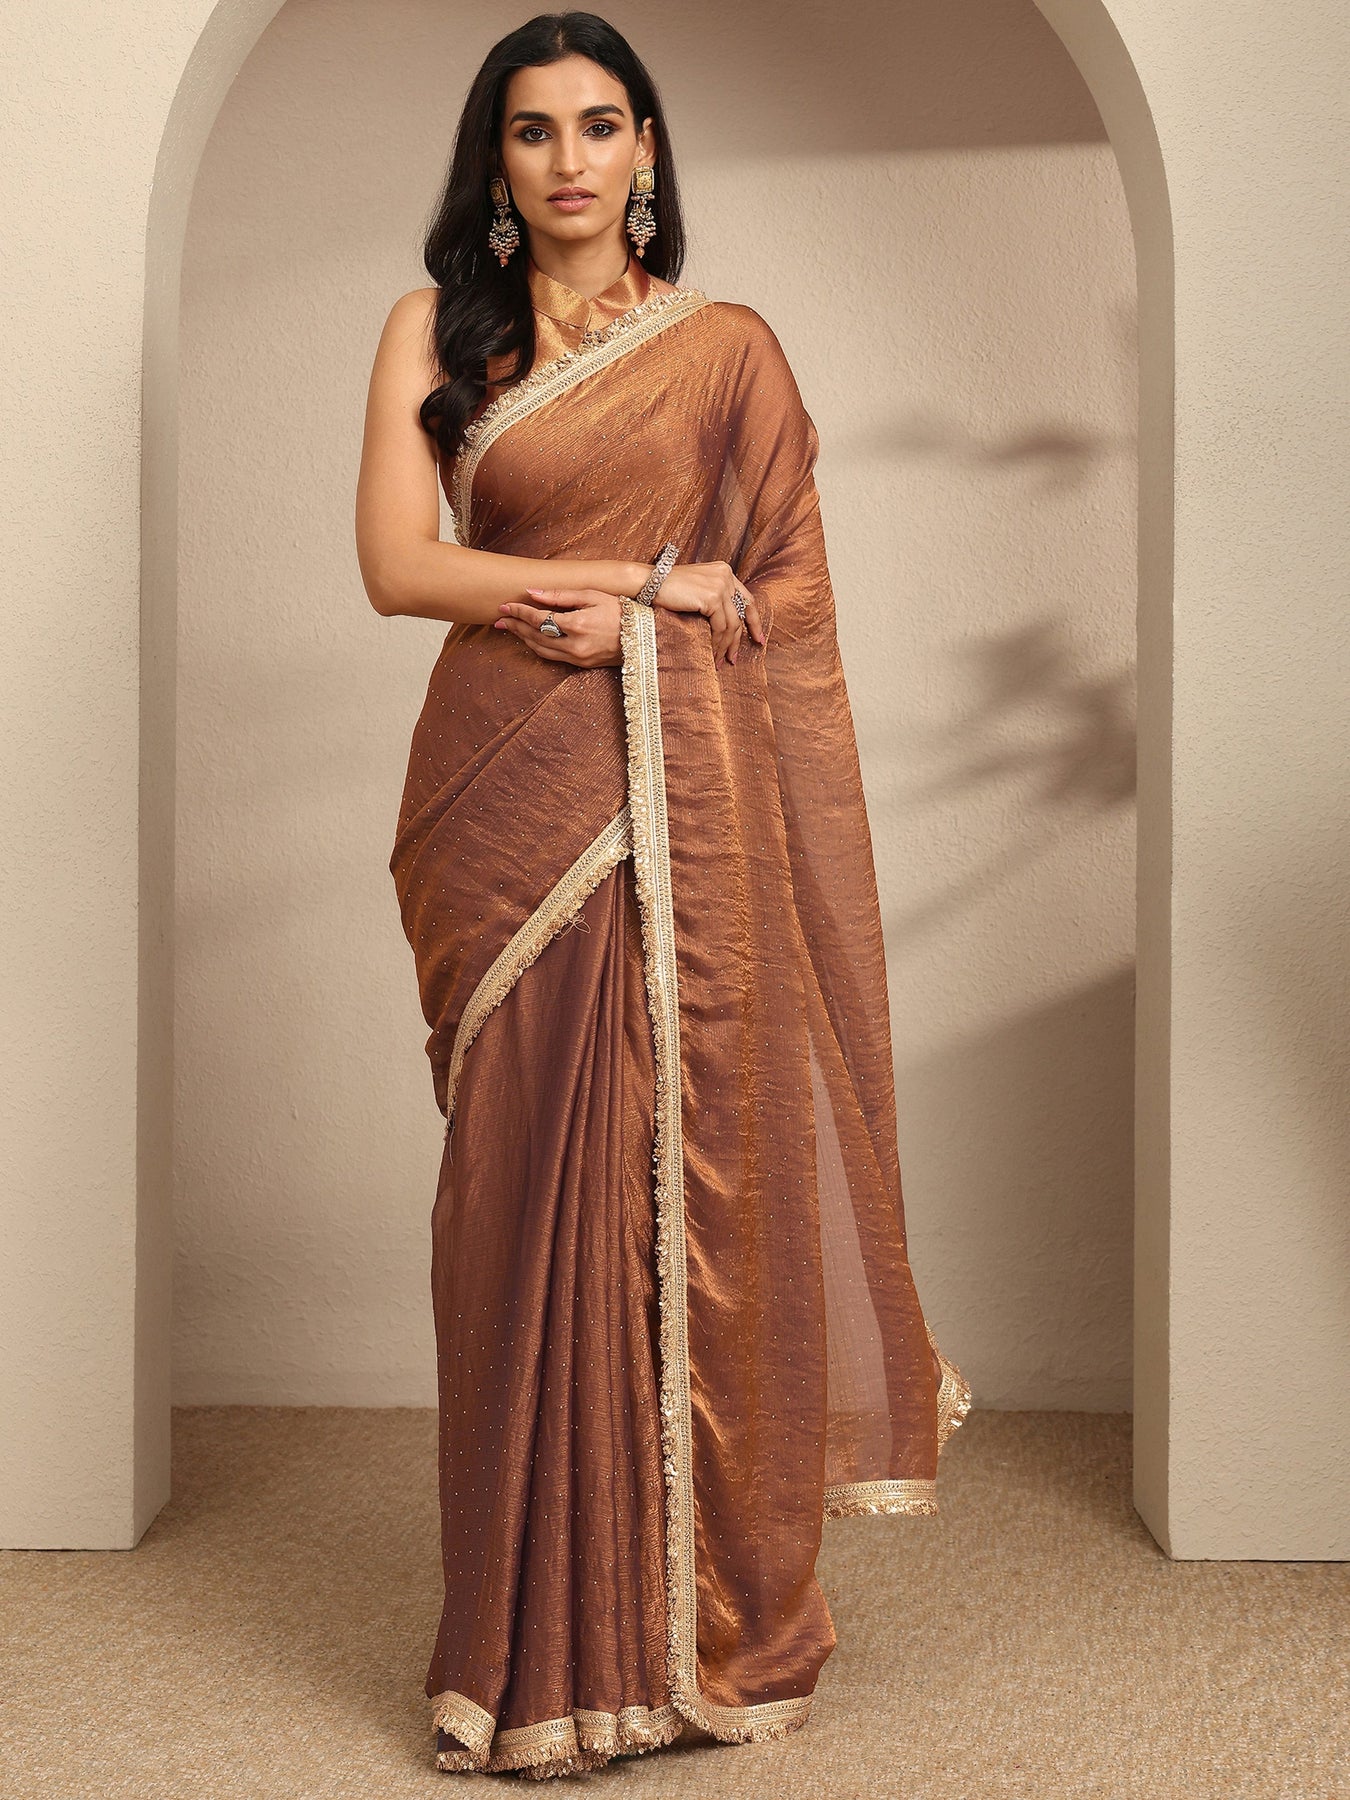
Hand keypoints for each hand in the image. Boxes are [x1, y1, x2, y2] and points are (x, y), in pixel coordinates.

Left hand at [493, 587, 621, 666]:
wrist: (644, 637)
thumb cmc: (620, 611)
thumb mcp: (591, 595)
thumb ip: (560, 596)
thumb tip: (532, 592)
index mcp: (576, 624)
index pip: (538, 618)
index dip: (519, 612)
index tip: (505, 605)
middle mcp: (574, 644)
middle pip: (534, 635)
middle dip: (514, 626)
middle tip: (499, 618)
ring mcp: (577, 657)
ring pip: (540, 649)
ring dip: (522, 638)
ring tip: (509, 628)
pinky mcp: (580, 665)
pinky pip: (551, 656)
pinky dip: (537, 647)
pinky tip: (529, 638)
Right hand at [650, 561, 765, 665]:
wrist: (648, 582)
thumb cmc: (667, 588)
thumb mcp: (697, 589)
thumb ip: (713, 598)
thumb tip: (726, 626)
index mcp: (724, 571)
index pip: (747, 599)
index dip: (754, 621)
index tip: (759, 639)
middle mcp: (725, 576)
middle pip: (741, 614)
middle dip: (738, 639)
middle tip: (734, 658)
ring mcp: (720, 586)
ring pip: (732, 624)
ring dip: (726, 646)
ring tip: (719, 661)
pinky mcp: (711, 598)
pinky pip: (720, 627)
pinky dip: (717, 643)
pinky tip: (711, 653)